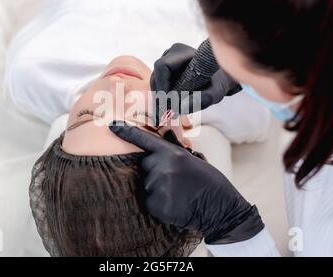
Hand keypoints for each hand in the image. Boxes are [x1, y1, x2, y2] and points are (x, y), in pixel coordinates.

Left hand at [109, 122, 263, 243]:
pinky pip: (149, 201)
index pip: (144, 139)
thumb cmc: (209, 182)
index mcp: (172, 153)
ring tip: (178, 193)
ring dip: (158, 188)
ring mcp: (157, 186)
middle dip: (155, 170)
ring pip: (146, 184)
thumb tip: (166, 132)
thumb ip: (175, 147)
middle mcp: (162, 167)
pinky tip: (175, 204)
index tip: (111, 125)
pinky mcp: (155, 204)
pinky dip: (159, 203)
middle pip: (145, 165)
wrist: (221, 209)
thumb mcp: (194, 159)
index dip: (126, 132)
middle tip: (176, 180)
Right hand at [151, 42, 241, 114]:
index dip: (161, 86)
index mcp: (184, 52)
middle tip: (166, 114)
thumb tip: (179, 108)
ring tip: (169, 112)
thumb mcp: (215, 93)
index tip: (167, 105)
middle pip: (156, 76)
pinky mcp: (163, 71)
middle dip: (160, 96)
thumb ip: (202, 99)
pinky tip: (167, 109)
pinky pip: (157, 85)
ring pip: (155, 82)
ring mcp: (165, 61)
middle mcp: (171, 54)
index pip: (163, 66)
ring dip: (160, 98)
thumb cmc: (217, 85)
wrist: (217, 81)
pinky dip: (161, 98)